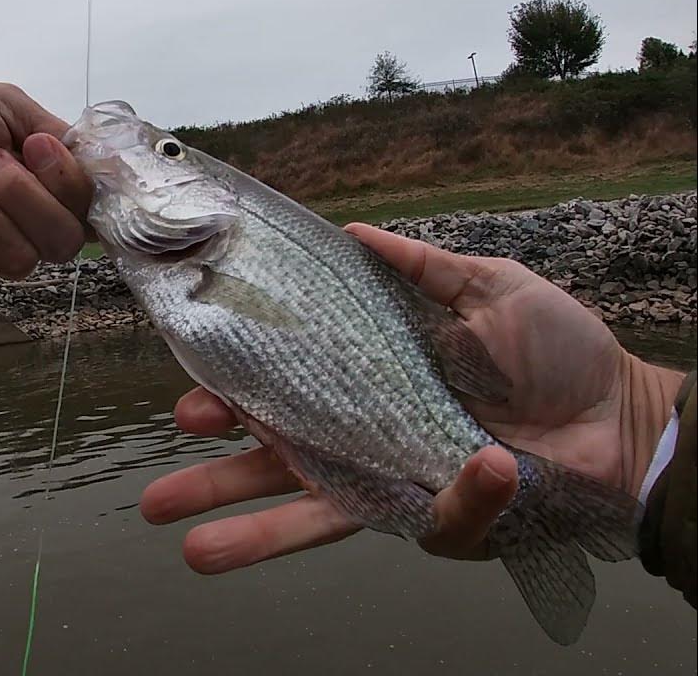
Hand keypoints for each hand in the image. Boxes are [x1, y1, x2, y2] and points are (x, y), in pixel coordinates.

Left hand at [0, 71, 91, 291]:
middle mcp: (28, 223)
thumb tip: (100, 166)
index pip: (90, 210)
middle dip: (17, 193)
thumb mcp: (5, 104)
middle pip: (63, 242)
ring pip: (20, 260)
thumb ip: (57, 135)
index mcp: (46, 184)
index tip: (33, 148)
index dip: (68, 185)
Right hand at [141, 222, 684, 572]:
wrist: (625, 413)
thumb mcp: (484, 287)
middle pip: (277, 465)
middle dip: (214, 482)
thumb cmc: (558, 351)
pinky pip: (440, 518)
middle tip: (156, 499)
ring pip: (317, 516)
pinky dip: (465, 495)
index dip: (233, 398)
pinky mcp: (450, 520)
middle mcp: (366, 440)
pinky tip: (486, 464)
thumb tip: (350, 230)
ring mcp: (401, 486)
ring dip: (254, 535)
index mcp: (363, 385)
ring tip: (192, 552)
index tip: (193, 394)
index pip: (282, 394)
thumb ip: (416, 266)